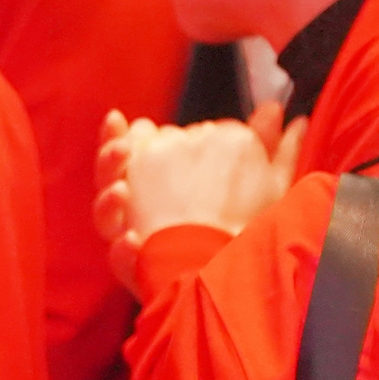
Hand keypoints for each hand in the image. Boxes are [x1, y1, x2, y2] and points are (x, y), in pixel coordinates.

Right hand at [94, 110, 305, 265]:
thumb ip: (259, 142)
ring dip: (107, 202)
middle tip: (121, 150)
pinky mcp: (137, 272)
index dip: (118, 136)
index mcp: (160, 178)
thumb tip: (274, 106)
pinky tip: (132, 241)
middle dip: (109, 160)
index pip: (128, 148)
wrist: (242, 272)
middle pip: (108, 178)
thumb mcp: (256, 180)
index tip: (118, 120)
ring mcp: (133, 239)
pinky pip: (119, 261)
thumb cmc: (245, 221)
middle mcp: (139, 207)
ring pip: (104, 217)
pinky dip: (122, 251)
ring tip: (120, 192)